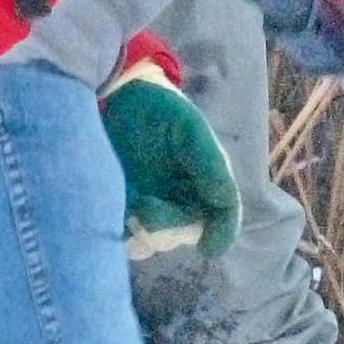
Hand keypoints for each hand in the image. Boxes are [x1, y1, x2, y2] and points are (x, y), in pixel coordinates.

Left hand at [100, 60, 241, 259]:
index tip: (208, 248)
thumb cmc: (160, 108)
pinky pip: (127, 236)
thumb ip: (210, 166)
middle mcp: (185, 198)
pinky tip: (114, 218)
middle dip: (166, 228)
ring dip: (143, 235)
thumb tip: (228, 205)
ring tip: (127, 210)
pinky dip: (122, 235)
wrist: (116, 96)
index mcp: (208, 180)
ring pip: (156, 240)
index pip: (222, 215)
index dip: (220, 234)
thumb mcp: (190, 131)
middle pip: (185, 232)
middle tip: (141, 208)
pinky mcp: (124, 207)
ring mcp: (154, 205)